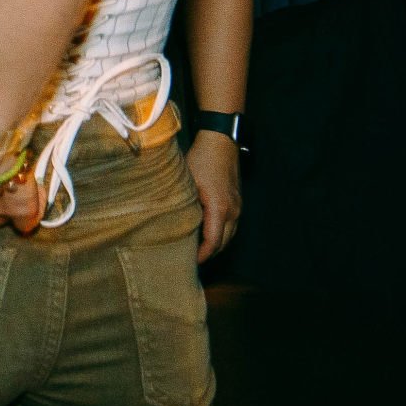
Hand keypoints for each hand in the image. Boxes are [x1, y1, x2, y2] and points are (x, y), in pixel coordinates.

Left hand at [187, 130, 240, 260]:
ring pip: (229, 235)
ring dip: (215, 244)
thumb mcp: (186, 182)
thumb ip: (182, 203)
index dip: (202, 255)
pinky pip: (231, 225)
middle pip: (223, 243)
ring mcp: (237, 207)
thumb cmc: (201, 160)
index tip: (190, 262)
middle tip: (190, 260)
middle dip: (209, 254)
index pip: (213, 242)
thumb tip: (168, 221)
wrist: (220, 142)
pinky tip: (206, 234)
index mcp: (220, 209)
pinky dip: (220, 234)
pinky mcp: (237, 202)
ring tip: (197, 250)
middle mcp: (233, 211)